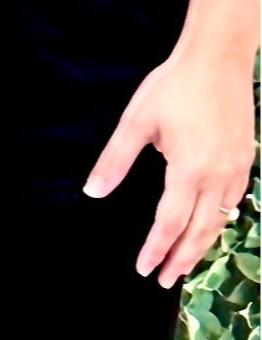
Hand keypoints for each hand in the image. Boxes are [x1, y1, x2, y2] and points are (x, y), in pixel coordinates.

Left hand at [88, 43, 256, 287]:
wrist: (218, 59)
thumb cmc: (174, 86)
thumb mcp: (136, 121)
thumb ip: (115, 160)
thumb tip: (93, 191)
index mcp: (189, 169)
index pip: (170, 222)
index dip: (156, 248)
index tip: (144, 269)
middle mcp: (218, 175)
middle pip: (200, 229)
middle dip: (182, 258)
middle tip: (165, 280)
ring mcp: (236, 168)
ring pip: (220, 218)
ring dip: (203, 244)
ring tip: (186, 263)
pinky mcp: (245, 158)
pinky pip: (234, 201)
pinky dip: (220, 220)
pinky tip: (210, 226)